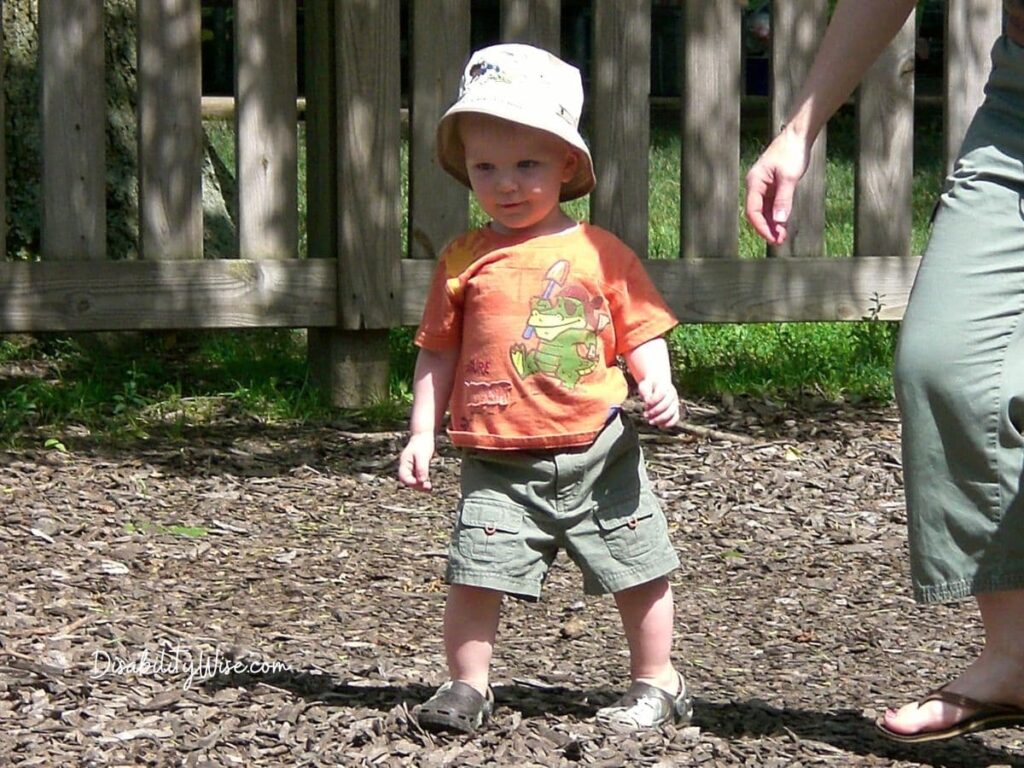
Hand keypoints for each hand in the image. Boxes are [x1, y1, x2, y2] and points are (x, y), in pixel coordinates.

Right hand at [398, 433, 435, 491]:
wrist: (424, 435)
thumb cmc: (422, 444)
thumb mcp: (423, 456)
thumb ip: (421, 469)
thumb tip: (421, 481)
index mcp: (404, 463)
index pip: (404, 478)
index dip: (412, 483)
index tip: (422, 484)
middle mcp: (406, 466)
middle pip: (408, 481)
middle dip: (417, 486)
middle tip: (428, 488)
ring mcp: (410, 467)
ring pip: (413, 480)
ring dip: (420, 485)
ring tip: (429, 488)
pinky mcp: (416, 468)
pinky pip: (417, 477)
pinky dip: (422, 481)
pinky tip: (428, 484)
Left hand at [637, 378, 681, 429]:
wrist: (657, 386)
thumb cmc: (649, 386)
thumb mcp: (644, 385)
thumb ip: (645, 391)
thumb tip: (647, 400)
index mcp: (665, 385)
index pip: (662, 393)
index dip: (653, 400)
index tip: (645, 404)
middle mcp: (672, 394)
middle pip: (667, 404)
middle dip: (655, 411)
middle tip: (645, 415)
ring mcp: (675, 402)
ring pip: (671, 413)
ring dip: (660, 419)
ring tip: (650, 421)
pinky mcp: (675, 410)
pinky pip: (675, 418)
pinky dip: (668, 424)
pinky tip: (659, 426)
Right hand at [744, 126, 811, 245]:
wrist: (799, 135)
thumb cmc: (793, 152)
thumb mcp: (789, 177)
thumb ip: (784, 200)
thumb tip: (779, 222)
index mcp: (755, 182)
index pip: (752, 211)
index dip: (761, 226)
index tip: (772, 238)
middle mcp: (756, 185)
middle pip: (757, 213)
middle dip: (766, 228)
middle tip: (779, 242)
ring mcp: (764, 186)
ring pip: (765, 211)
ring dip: (772, 224)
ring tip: (782, 237)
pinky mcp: (773, 186)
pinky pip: (772, 205)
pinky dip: (777, 216)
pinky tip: (784, 226)